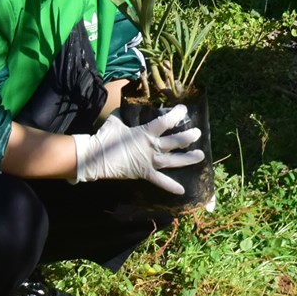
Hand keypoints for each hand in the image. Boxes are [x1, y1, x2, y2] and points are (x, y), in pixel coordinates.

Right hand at [71, 104, 203, 192]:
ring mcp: (149, 161)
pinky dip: (170, 186)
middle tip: (198, 133)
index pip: (165, 121)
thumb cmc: (106, 136)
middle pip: (174, 142)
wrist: (95, 157)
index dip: (176, 114)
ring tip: (201, 155)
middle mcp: (151, 147)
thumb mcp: (116, 119)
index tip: (184, 109)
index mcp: (145, 133)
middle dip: (188, 137)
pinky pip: (160, 181)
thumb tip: (127, 105)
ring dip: (188, 158)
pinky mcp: (144, 173)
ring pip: (173, 161)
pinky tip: (182, 190)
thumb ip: (125, 113)